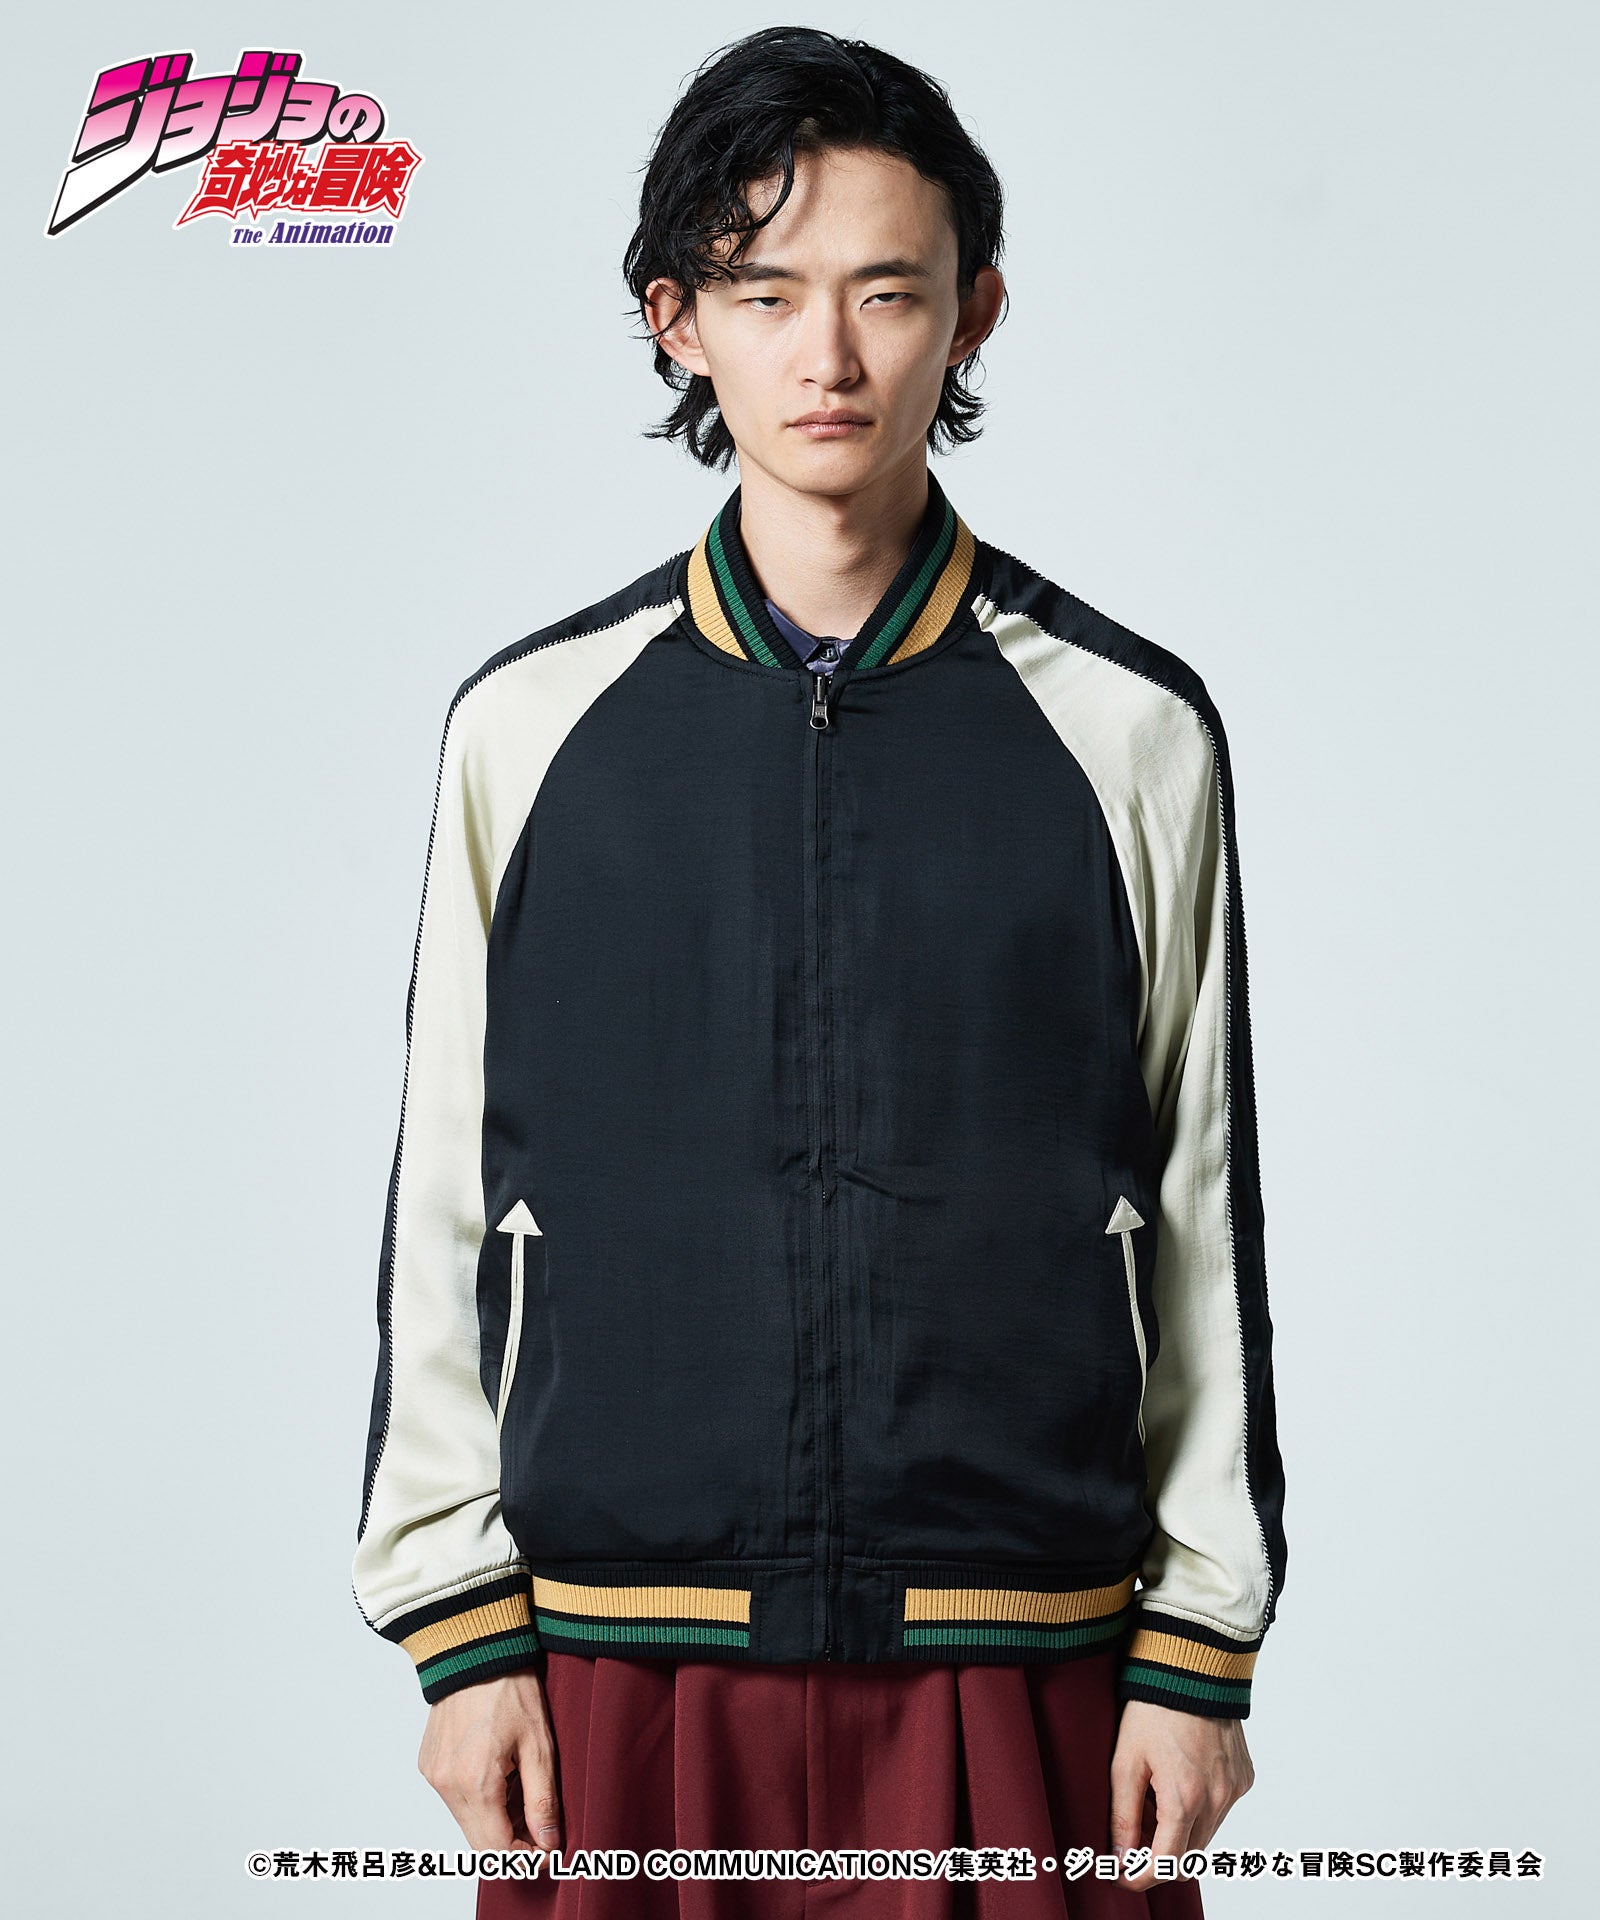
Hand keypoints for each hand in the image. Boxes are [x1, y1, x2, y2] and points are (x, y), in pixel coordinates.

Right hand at [417, 1670, 561, 1856]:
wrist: (475, 1648)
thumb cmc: (511, 1688)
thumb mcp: (539, 1744)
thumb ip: (542, 1800)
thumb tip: (548, 1842)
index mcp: (475, 1783)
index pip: (496, 1851)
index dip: (524, 1858)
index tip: (547, 1850)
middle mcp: (447, 1785)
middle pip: (478, 1843)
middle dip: (510, 1843)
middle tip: (540, 1827)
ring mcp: (433, 1775)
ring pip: (465, 1822)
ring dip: (494, 1821)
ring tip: (522, 1792)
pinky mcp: (428, 1763)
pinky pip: (453, 1799)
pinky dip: (476, 1799)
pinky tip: (498, 1775)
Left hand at [1108, 1701, 1253, 1891]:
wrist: (1191, 1666)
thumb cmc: (1153, 1708)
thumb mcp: (1125, 1761)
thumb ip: (1124, 1816)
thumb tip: (1121, 1857)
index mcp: (1185, 1798)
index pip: (1166, 1864)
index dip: (1142, 1877)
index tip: (1123, 1875)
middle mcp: (1217, 1800)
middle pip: (1188, 1856)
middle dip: (1159, 1855)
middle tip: (1133, 1835)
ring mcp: (1235, 1790)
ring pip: (1206, 1836)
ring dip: (1180, 1831)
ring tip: (1155, 1796)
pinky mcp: (1244, 1778)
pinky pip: (1221, 1810)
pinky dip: (1201, 1809)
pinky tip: (1180, 1779)